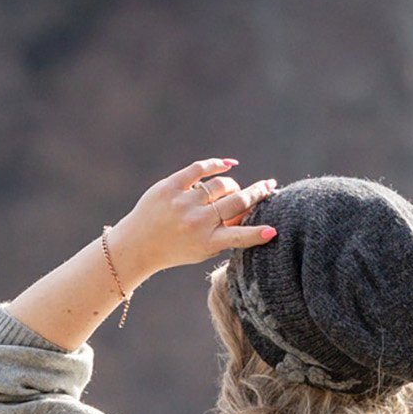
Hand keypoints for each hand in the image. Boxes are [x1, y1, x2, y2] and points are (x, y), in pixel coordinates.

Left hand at [113, 156, 280, 278]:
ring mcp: (184, 202)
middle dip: (257, 193)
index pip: (239, 236)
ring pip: (221, 185)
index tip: (273, 231)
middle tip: (270, 187)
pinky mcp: (170, 186)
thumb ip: (226, 234)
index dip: (257, 233)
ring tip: (234, 190)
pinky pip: (199, 168)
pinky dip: (217, 164)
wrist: (139, 244)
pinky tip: (229, 164)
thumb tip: (249, 211)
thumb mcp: (205, 249)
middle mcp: (198, 222)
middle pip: (236, 202)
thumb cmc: (178, 248)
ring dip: (231, 186)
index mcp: (208, 242)